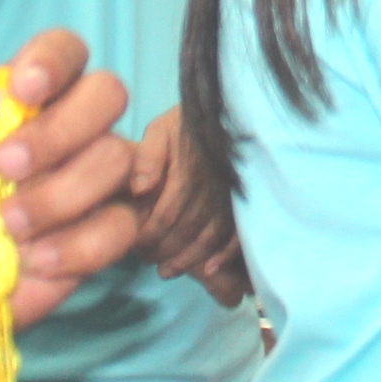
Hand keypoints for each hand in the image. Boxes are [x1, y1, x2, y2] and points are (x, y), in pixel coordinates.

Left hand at [0, 29, 139, 328]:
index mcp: (40, 92)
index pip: (66, 50)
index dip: (53, 61)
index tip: (20, 90)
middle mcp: (82, 123)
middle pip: (107, 95)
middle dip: (59, 130)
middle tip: (6, 165)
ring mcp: (103, 172)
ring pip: (118, 160)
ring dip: (65, 193)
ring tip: (11, 226)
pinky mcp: (110, 226)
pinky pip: (119, 229)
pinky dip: (79, 248)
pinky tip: (34, 265)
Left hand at [131, 106, 247, 306]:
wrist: (231, 111)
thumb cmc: (190, 123)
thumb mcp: (161, 128)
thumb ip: (147, 156)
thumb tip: (139, 190)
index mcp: (186, 173)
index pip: (164, 216)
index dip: (147, 237)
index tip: (134, 246)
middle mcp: (211, 189)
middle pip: (184, 232)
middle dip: (163, 252)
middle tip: (147, 260)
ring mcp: (231, 197)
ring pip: (209, 238)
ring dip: (188, 259)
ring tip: (167, 271)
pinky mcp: (246, 201)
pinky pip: (238, 235)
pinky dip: (224, 256)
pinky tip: (208, 270)